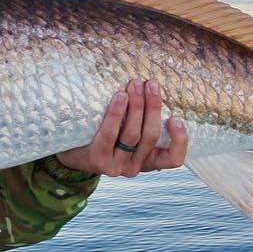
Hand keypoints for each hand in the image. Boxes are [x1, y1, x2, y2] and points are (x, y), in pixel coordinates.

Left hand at [56, 79, 187, 176]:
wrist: (72, 152)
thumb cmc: (106, 135)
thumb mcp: (128, 133)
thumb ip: (143, 120)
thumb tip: (154, 87)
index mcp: (149, 161)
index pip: (173, 159)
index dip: (180, 140)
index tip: (175, 118)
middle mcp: (135, 167)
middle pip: (150, 136)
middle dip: (153, 107)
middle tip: (151, 84)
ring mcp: (116, 166)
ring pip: (132, 135)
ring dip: (136, 106)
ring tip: (135, 85)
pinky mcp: (98, 161)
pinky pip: (109, 134)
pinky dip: (116, 114)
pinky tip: (120, 96)